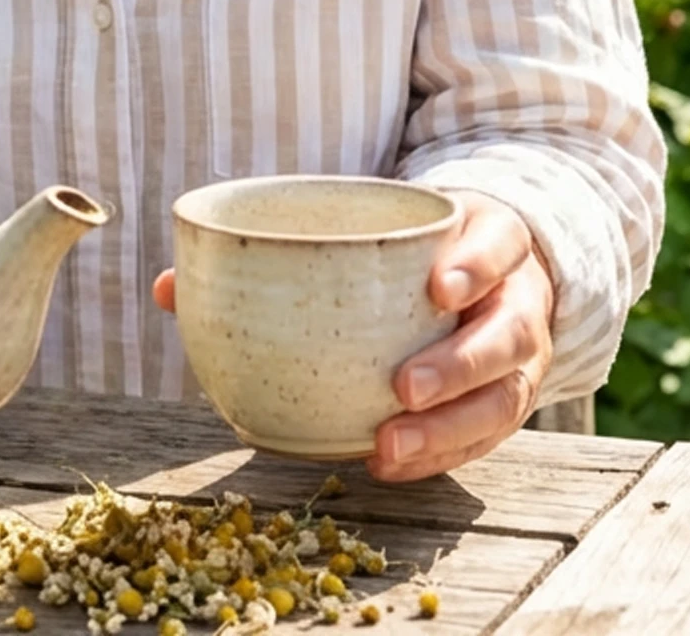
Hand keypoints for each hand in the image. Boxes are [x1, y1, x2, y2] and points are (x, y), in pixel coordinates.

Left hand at [150, 190, 554, 481]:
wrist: (486, 265)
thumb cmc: (405, 250)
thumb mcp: (375, 225)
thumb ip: (287, 243)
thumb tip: (170, 287)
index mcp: (489, 237)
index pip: (498, 240)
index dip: (474, 262)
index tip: (436, 286)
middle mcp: (516, 298)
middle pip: (506, 331)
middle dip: (457, 363)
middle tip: (401, 385)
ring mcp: (519, 356)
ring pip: (503, 397)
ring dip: (447, 427)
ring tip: (387, 445)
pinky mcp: (507, 402)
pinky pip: (485, 438)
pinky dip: (441, 455)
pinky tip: (389, 464)